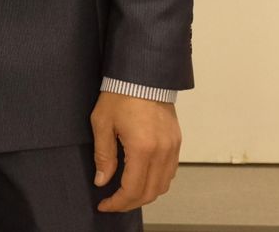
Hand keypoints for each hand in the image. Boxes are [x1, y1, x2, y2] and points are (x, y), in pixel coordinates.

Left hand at [91, 91, 180, 211]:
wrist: (143, 74)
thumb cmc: (120, 94)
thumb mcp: (102, 123)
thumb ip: (103, 155)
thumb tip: (103, 180)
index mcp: (142, 149)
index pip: (132, 189)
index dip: (117, 202)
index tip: (104, 204)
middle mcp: (162, 152)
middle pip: (150, 192)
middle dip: (130, 203)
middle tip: (113, 202)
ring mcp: (172, 147)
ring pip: (163, 185)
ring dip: (145, 194)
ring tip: (126, 193)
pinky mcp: (176, 141)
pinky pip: (170, 172)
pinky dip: (157, 181)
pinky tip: (142, 178)